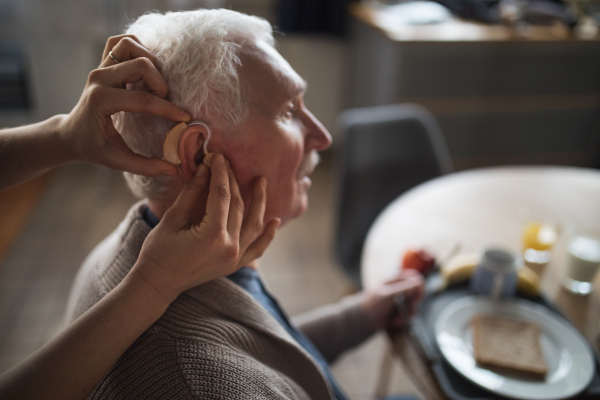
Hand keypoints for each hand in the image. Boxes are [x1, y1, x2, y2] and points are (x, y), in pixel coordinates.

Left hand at [59, 35, 189, 175]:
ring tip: (155, 83)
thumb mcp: (117, 161)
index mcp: (101, 102)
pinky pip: (122, 42)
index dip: (168, 109)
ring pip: (130, 45)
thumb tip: (174, 169)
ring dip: (150, 61)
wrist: (71, 134)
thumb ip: (146, 166)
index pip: (142, 100)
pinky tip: (145, 68)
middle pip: (140, 64)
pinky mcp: (102, 61)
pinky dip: (138, 48)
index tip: (185, 118)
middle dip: (159, 82)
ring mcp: (99, 66)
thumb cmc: (94, 148)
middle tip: (165, 99)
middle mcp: (99, 78)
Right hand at [132, 154, 279, 302]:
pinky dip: (267, 236)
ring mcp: (235, 258)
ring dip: (259, 202)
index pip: (221, 195)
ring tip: (261, 181)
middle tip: (227, 163)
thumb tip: (205, 168)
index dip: (220, 173)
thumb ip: (191, 193)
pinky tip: (275, 221)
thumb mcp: (172, 219)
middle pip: (237, 206)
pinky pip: (257, 248)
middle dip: (232, 181)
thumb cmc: (158, 251)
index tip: (217, 156)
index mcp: (212, 236)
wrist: (158, 284)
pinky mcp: (235, 265)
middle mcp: (229, 247)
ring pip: (252, 224)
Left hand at [362, 269, 424, 329]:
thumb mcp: (387, 296)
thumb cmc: (373, 304)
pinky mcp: (400, 310)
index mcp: (397, 279)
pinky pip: (408, 316)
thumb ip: (403, 289)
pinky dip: (401, 320)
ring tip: (394, 319)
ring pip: (414, 307)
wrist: (364, 319)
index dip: (419, 288)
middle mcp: (401, 288)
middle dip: (412, 306)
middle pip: (418, 295)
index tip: (416, 299)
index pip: (416, 278)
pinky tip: (392, 322)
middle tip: (405, 311)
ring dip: (405, 316)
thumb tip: (418, 283)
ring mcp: (401, 300)